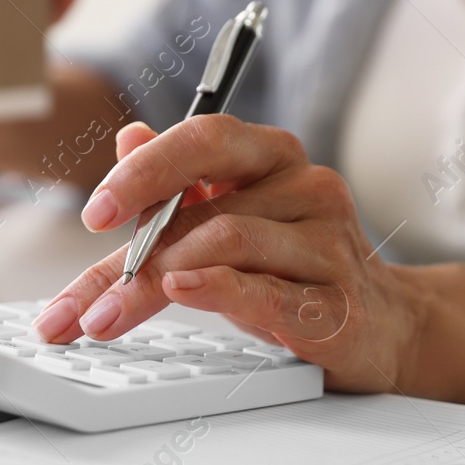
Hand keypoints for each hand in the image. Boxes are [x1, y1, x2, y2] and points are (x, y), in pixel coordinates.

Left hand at [30, 116, 434, 391]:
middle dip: (129, 253)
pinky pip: (269, 290)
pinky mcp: (340, 301)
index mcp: (271, 157)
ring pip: (230, 243)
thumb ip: (177, 186)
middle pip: (204, 207)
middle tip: (78, 300)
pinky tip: (182, 293)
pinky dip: (218, 290)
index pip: (203, 139)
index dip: (145, 170)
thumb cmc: (294, 267)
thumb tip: (127, 137)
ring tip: (107, 317)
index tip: (94, 214)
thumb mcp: (229, 218)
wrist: (386, 326)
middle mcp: (307, 186)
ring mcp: (329, 242)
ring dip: (157, 281)